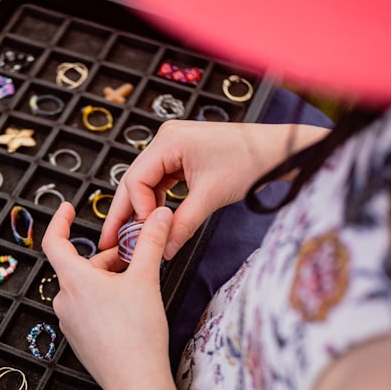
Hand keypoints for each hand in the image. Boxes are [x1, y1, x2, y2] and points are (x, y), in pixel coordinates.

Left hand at [43, 201, 173, 389]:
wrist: (135, 381)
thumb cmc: (137, 333)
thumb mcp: (146, 279)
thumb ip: (151, 242)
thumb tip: (160, 215)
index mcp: (73, 281)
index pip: (54, 241)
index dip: (60, 221)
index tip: (68, 209)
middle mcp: (64, 300)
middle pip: (81, 267)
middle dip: (109, 259)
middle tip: (138, 261)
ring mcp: (69, 322)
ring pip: (86, 289)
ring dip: (109, 281)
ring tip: (139, 288)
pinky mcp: (78, 339)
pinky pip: (87, 309)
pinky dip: (105, 301)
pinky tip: (130, 312)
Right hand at [102, 120, 328, 259]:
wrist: (280, 151)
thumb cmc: (251, 161)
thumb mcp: (211, 197)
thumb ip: (183, 225)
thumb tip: (163, 250)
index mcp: (168, 140)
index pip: (135, 179)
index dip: (136, 210)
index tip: (143, 235)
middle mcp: (166, 139)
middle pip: (134, 180)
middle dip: (125, 212)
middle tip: (110, 241)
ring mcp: (174, 147)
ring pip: (146, 183)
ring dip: (142, 209)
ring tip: (133, 236)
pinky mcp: (184, 157)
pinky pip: (162, 182)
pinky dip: (158, 202)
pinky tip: (157, 221)